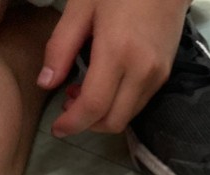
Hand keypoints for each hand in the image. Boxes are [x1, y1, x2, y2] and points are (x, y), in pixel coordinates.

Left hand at [37, 0, 188, 136]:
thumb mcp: (81, 8)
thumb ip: (61, 47)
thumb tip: (45, 84)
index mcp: (117, 52)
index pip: (94, 105)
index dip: (73, 123)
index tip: (57, 129)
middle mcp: (141, 72)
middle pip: (113, 121)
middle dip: (88, 125)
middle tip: (67, 108)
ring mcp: (156, 78)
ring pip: (126, 117)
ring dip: (102, 116)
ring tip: (82, 94)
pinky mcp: (163, 77)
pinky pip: (137, 104)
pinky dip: (117, 106)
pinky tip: (104, 87)